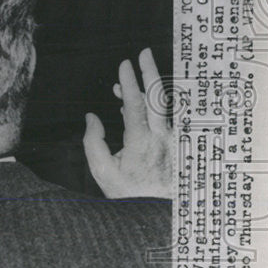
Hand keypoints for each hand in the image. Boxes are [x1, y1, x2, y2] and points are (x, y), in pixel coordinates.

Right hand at [84, 48, 172, 198]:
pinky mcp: (175, 145)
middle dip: (149, 72)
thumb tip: (91, 118)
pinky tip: (132, 108)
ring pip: (161, 108)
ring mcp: (171, 141)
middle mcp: (161, 138)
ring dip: (144, 92)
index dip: (130, 82)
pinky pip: (162, 119)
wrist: (157, 215)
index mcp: (142, 142)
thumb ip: (93, 142)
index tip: (124, 64)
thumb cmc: (127, 195)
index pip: (137, 104)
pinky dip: (148, 109)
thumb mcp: (102, 172)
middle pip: (158, 98)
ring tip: (122, 86)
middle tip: (143, 53)